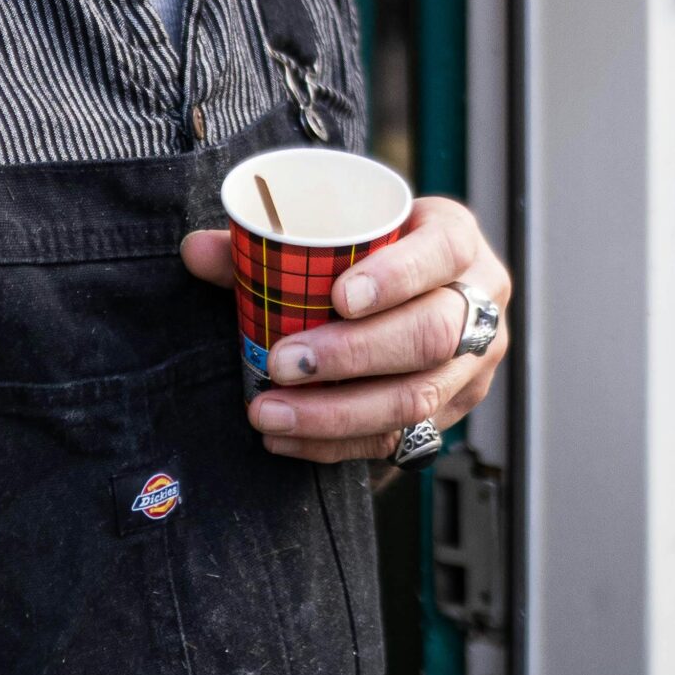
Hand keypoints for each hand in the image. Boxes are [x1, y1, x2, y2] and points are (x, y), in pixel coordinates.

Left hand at [180, 196, 510, 462]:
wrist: (420, 289)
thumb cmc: (373, 252)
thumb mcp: (341, 230)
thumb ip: (267, 243)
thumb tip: (195, 252)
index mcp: (457, 240)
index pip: (442, 252)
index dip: (397, 276)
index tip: (338, 297)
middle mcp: (479, 302)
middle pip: (431, 335)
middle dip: (352, 355)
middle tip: (282, 362)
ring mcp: (473, 364)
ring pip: (417, 398)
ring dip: (337, 412)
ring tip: (270, 412)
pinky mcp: (452, 411)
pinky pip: (399, 439)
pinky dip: (335, 443)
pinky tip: (285, 440)